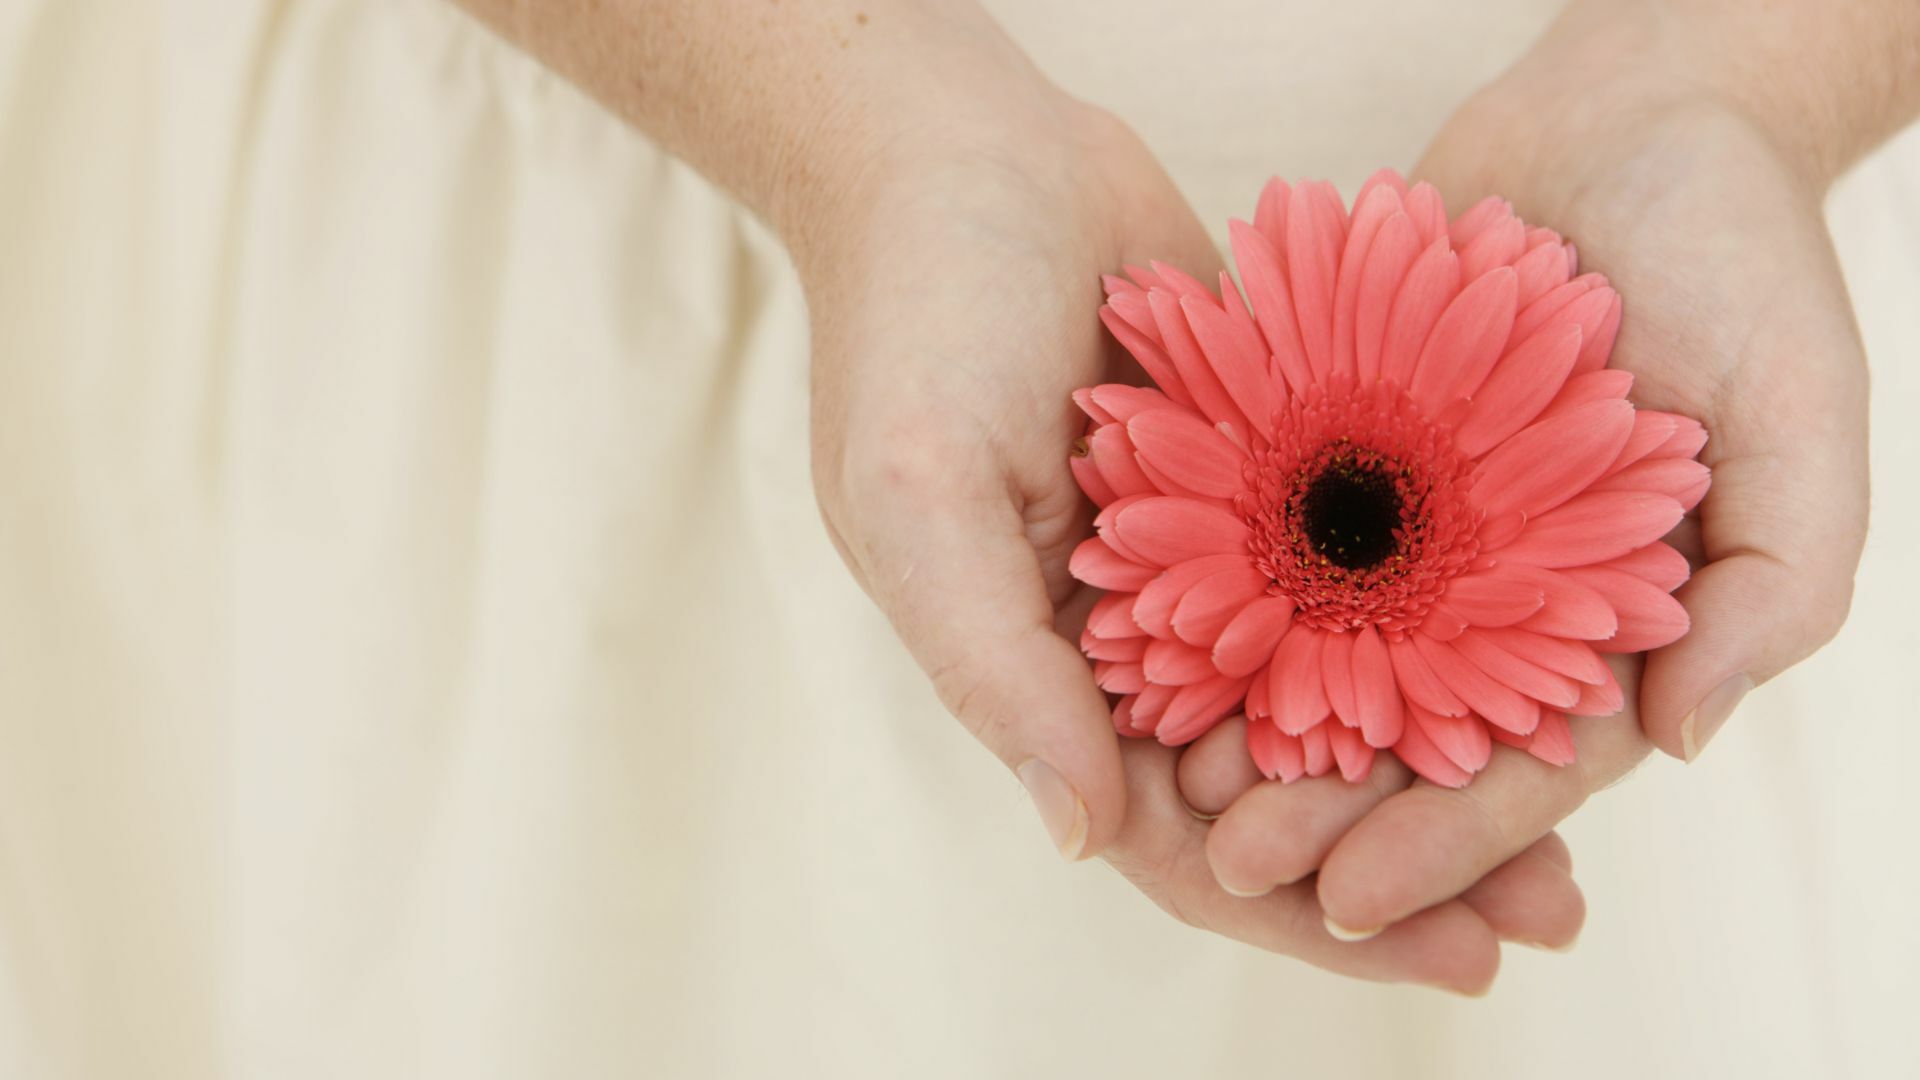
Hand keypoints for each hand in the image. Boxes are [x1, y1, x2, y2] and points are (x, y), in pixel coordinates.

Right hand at [799, 19, 1574, 990]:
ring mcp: (1217, 554)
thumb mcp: (920, 502)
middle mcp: (1144, 637)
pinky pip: (1373, 561)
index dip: (1306, 909)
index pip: (1182, 837)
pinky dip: (1449, 609)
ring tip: (1588, 793)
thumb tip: (1085, 838)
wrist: (965, 155)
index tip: (1444, 955)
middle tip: (1549, 910)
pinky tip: (1552, 635)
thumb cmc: (915, 325)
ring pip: (1348, 685)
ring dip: (1450, 745)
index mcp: (1055, 676)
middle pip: (1290, 783)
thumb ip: (996, 669)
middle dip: (1410, 854)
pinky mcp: (1274, 469)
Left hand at [1183, 5, 1868, 939]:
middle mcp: (1491, 594)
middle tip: (1230, 862)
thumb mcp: (1801, 410)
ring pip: (1314, 652)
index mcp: (1603, 622)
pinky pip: (1262, 532)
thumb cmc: (1738, 253)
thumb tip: (1684, 734)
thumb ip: (1775, 581)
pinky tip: (1146, 641)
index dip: (1442, 843)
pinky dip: (1212, 593)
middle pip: (1398, 734)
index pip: (1522, 766)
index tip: (1353, 903)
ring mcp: (1404, 527)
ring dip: (1247, 727)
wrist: (1629, 117)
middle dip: (1320, 811)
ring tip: (1171, 786)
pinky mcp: (1328, 450)